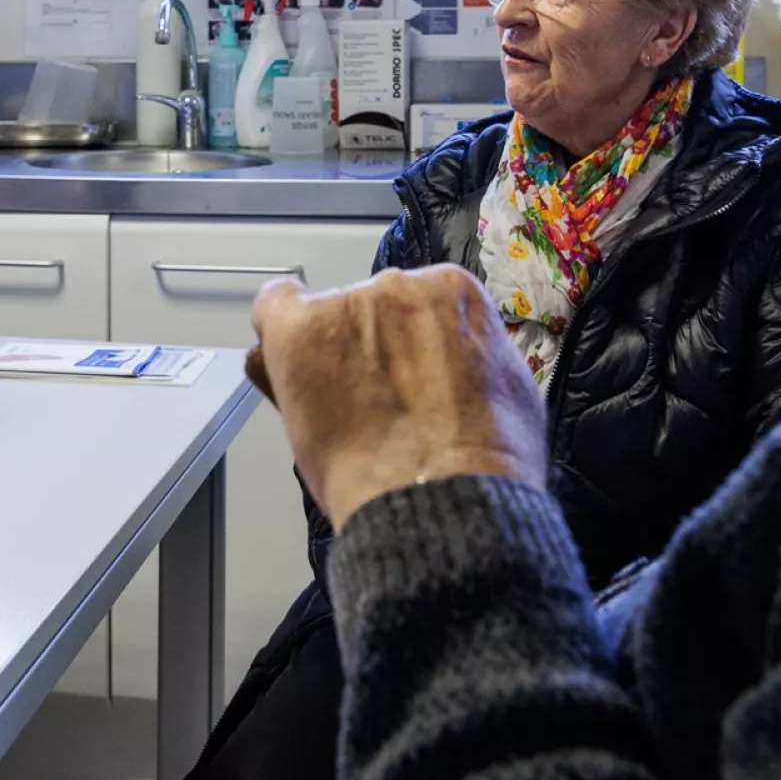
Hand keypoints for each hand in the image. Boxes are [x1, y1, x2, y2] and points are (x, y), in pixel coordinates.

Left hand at [249, 266, 547, 530]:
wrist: (443, 494)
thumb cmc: (483, 460)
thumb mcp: (508, 392)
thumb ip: (472, 360)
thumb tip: (456, 368)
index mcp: (454, 293)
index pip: (413, 305)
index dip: (403, 348)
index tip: (401, 379)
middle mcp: (398, 285)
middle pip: (365, 313)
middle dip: (365, 354)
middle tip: (369, 408)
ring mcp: (346, 307)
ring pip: (320, 323)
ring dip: (323, 362)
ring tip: (339, 419)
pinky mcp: (300, 333)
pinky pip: (272, 311)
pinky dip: (273, 339)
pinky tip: (279, 365)